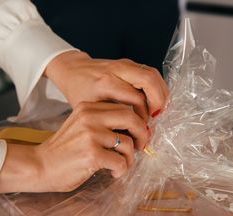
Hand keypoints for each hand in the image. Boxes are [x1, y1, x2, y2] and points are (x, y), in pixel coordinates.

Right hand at [0, 102, 147, 192]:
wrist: (39, 166)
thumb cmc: (63, 150)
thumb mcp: (80, 126)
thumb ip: (103, 123)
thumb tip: (135, 129)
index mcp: (88, 108)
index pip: (123, 107)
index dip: (137, 122)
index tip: (138, 134)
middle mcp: (89, 118)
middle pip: (131, 118)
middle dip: (142, 134)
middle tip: (141, 147)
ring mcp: (90, 136)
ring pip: (127, 143)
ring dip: (130, 158)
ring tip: (121, 165)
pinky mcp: (92, 155)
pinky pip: (120, 161)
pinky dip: (121, 170)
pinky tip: (113, 173)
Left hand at [44, 51, 168, 120]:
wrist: (73, 70)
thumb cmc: (79, 92)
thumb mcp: (90, 109)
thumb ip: (111, 119)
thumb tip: (133, 135)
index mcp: (105, 83)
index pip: (136, 98)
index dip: (143, 115)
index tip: (142, 127)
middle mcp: (117, 70)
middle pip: (148, 80)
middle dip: (158, 100)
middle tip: (157, 116)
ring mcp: (124, 64)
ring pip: (152, 74)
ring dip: (160, 92)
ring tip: (159, 109)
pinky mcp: (129, 63)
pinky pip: (149, 72)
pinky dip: (156, 86)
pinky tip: (155, 100)